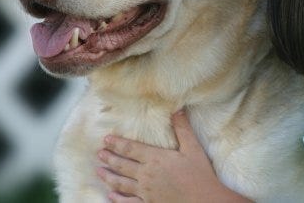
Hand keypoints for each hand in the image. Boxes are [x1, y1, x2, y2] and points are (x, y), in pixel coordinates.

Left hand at [96, 110, 249, 202]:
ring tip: (99, 171)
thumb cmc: (199, 174)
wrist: (203, 200)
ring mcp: (145, 191)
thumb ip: (183, 129)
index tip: (106, 140)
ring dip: (109, 176)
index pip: (131, 149)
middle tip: (99, 154)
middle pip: (123, 165)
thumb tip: (177, 110)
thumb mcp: (193, 148)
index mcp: (155, 158)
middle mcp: (146, 174)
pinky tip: (111, 196)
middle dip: (109, 158)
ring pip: (121, 183)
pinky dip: (117, 199)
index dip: (117, 143)